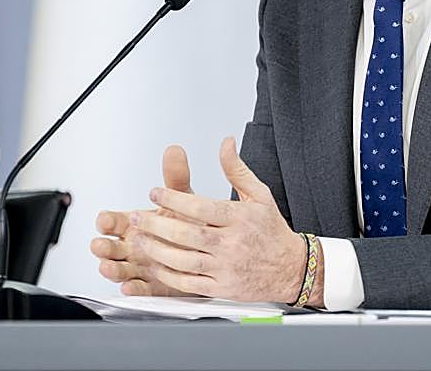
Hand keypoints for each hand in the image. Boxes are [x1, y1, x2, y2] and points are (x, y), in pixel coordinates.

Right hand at [90, 145, 195, 295]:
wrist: (209, 248)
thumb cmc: (188, 222)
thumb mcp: (182, 199)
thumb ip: (176, 177)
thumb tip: (175, 151)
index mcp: (134, 223)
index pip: (113, 221)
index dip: (106, 221)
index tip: (104, 220)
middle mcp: (133, 245)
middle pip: (109, 247)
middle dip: (102, 247)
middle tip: (100, 245)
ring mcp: (140, 266)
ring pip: (119, 269)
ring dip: (111, 269)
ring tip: (108, 267)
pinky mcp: (152, 285)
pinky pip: (140, 289)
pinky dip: (133, 289)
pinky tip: (130, 287)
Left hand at [129, 136, 312, 303]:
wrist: (292, 269)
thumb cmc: (273, 231)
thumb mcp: (259, 194)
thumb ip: (236, 169)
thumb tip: (226, 143)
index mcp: (239, 218)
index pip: (201, 207)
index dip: (174, 200)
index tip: (155, 192)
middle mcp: (232, 244)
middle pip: (187, 235)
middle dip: (157, 224)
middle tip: (138, 216)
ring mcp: (226, 268)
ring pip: (184, 261)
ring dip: (158, 250)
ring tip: (141, 239)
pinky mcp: (223, 288)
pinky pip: (190, 283)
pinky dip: (170, 275)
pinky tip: (157, 264)